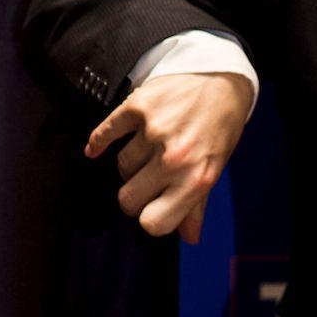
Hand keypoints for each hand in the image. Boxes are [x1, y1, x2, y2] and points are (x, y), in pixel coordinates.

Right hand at [84, 70, 251, 242]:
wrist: (221, 78)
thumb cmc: (220, 128)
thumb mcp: (216, 168)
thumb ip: (198, 205)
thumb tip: (189, 238)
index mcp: (196, 180)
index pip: (153, 223)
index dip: (149, 218)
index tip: (152, 207)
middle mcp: (175, 159)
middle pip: (128, 199)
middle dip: (133, 195)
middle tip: (145, 182)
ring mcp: (154, 132)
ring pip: (120, 166)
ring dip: (130, 162)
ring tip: (147, 151)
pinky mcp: (138, 107)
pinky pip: (106, 133)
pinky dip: (98, 142)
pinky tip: (95, 149)